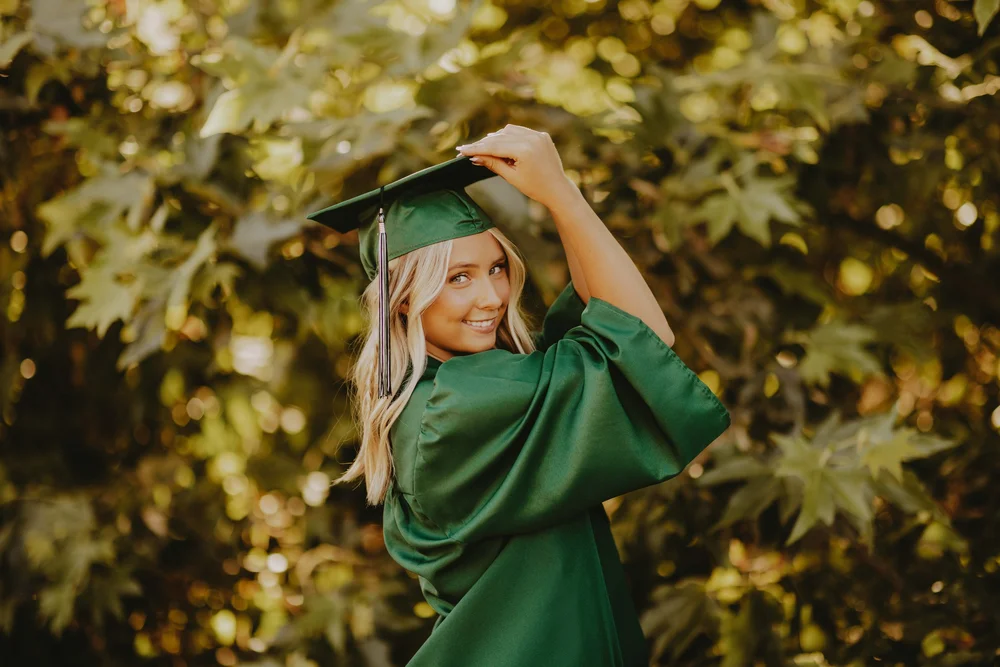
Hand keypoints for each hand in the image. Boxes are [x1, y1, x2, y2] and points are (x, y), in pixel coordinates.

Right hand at [456, 125, 577, 208]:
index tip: (462, 150)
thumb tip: (475, 157)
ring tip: (484, 148)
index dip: (476, 148)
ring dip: (495, 138)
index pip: (494, 146)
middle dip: (483, 143)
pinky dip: (509, 136)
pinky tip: (501, 143)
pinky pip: (520, 131)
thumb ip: (493, 164)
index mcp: (524, 150)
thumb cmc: (535, 187)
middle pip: (499, 137)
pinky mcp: (542, 135)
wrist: (557, 189)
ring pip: (509, 131)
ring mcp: (538, 135)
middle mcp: (532, 138)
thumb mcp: (511, 177)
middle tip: (468, 150)